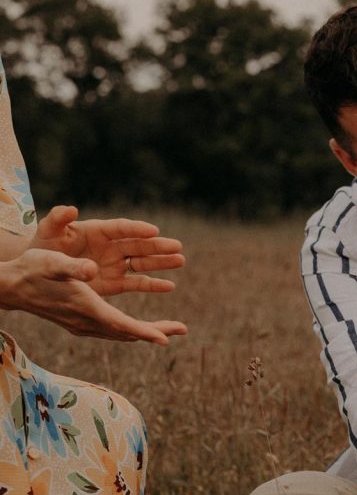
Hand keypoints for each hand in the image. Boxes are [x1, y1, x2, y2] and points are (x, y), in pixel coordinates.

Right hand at [0, 248, 187, 343]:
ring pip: (121, 333)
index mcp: (85, 307)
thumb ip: (73, 267)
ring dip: (146, 331)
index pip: (121, 324)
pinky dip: (130, 328)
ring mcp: (82, 325)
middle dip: (155, 331)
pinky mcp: (79, 322)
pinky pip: (112, 329)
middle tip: (183, 329)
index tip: (167, 338)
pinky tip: (140, 326)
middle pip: (127, 332)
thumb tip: (92, 269)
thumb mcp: (51, 262)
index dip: (144, 331)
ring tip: (170, 329)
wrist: (10, 286)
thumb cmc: (31, 269)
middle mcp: (86, 322)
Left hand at [32, 205, 184, 294]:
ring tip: (180, 260)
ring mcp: (114, 265)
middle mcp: (111, 246)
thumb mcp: (47, 232)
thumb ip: (57, 220)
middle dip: (157, 246)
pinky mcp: (114, 283)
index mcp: (97, 231)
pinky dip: (153, 284)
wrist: (38, 271)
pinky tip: (169, 285)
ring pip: (142, 262)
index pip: (121, 228)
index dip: (136, 229)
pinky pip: (137, 283)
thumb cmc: (43, 247)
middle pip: (138, 245)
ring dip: (161, 262)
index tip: (153, 230)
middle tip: (177, 246)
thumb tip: (70, 209)